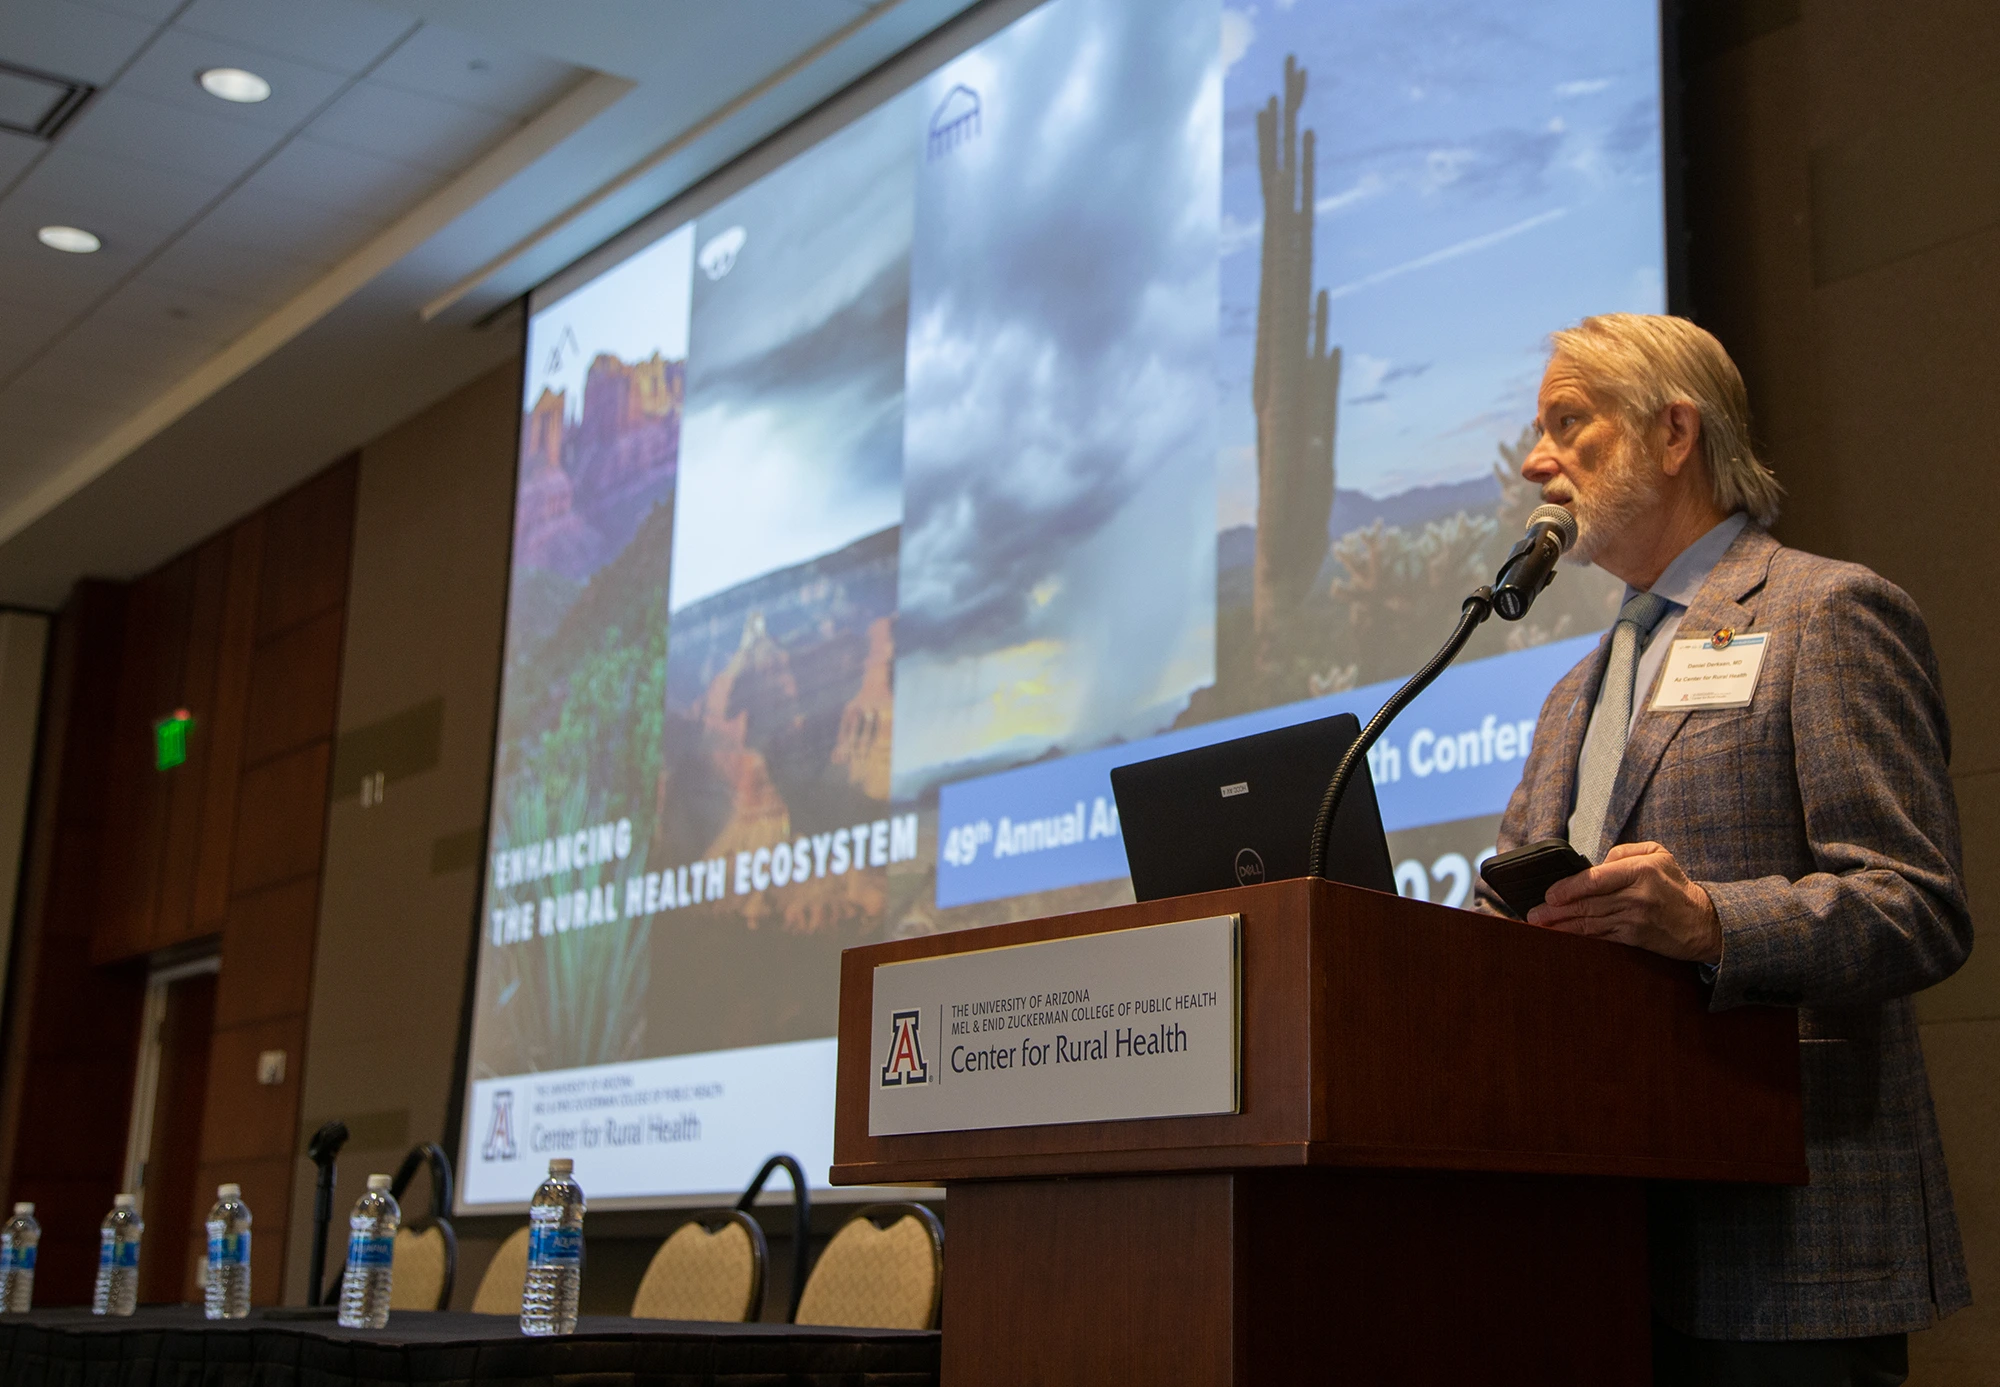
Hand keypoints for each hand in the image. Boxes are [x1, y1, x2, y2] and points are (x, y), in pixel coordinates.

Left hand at [1524, 841, 1722, 964]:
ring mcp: (1635, 920)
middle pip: (1588, 903)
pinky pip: (1600, 936)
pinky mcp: (1634, 938)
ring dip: (1561, 925)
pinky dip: (1578, 936)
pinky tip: (1561, 934)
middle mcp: (1637, 896)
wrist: (1703, 922)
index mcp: (1641, 871)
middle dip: (1556, 911)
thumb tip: (1596, 864)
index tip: (1549, 894)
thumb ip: (1623, 852)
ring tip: (1539, 925)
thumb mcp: (1657, 854)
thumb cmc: (1674, 885)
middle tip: (1533, 914)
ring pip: (1590, 922)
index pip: (1596, 879)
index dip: (1569, 888)